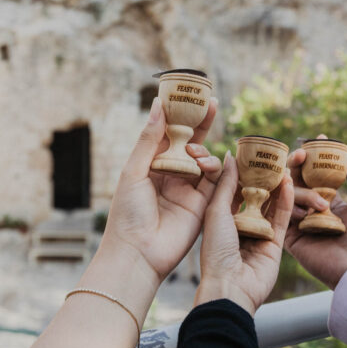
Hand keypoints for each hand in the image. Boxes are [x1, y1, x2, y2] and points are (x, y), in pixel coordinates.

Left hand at [101, 96, 221, 282]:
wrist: (138, 253)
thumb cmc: (127, 213)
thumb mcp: (134, 170)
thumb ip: (150, 139)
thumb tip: (158, 104)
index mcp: (150, 164)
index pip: (168, 133)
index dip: (179, 114)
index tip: (190, 94)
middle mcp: (171, 174)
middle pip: (190, 142)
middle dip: (201, 123)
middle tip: (212, 102)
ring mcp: (187, 190)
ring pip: (204, 161)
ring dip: (204, 153)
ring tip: (197, 157)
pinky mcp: (202, 205)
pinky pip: (216, 182)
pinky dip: (219, 170)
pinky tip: (219, 161)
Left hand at [193, 151, 293, 314]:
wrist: (230, 288)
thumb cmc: (215, 251)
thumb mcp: (216, 212)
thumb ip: (226, 184)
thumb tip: (229, 155)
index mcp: (220, 218)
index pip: (233, 189)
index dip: (242, 172)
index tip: (251, 152)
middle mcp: (240, 226)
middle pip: (255, 197)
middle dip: (263, 178)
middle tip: (272, 157)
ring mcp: (258, 235)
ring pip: (271, 206)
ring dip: (276, 188)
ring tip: (284, 166)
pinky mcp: (275, 245)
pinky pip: (282, 220)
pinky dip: (286, 203)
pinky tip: (289, 185)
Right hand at [284, 136, 346, 288]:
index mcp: (328, 198)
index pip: (317, 171)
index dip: (315, 155)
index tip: (318, 139)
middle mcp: (310, 206)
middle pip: (297, 178)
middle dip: (297, 163)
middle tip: (301, 153)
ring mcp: (298, 219)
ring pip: (290, 193)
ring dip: (302, 193)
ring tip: (320, 205)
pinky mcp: (289, 234)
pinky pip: (282, 214)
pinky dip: (290, 206)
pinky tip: (300, 210)